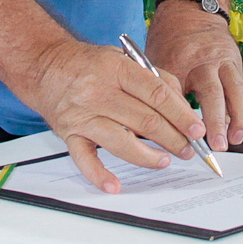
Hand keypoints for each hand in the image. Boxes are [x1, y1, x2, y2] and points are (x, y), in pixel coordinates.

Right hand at [29, 39, 207, 191]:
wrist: (45, 66)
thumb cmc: (90, 64)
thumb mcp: (124, 57)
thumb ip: (154, 78)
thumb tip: (182, 108)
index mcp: (116, 69)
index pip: (157, 94)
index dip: (181, 114)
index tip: (197, 130)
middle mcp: (98, 91)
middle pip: (145, 120)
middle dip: (173, 138)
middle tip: (187, 149)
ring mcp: (82, 114)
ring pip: (122, 142)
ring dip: (148, 156)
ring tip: (165, 161)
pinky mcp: (69, 133)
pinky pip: (85, 159)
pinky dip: (99, 175)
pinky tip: (114, 185)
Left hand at [146, 3, 242, 150]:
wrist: (190, 10)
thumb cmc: (168, 40)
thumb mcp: (153, 61)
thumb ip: (155, 90)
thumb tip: (152, 127)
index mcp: (176, 61)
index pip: (176, 96)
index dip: (177, 120)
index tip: (177, 141)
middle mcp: (202, 60)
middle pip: (210, 92)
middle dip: (213, 121)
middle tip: (213, 145)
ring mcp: (221, 60)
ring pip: (233, 91)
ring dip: (235, 119)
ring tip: (234, 140)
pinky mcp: (234, 62)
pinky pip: (240, 89)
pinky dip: (241, 110)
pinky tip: (239, 129)